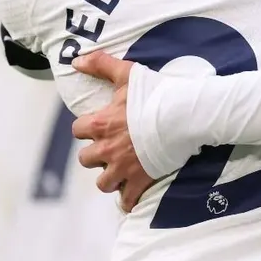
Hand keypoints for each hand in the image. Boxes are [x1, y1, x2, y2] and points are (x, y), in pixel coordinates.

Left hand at [71, 51, 157, 209]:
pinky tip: (132, 193)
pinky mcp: (140, 181)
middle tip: (112, 148)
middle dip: (96, 155)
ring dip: (109, 177)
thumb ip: (100, 64)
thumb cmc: (156, 94)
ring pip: (103, 183)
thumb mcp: (127, 74)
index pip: (78, 130)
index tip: (101, 125)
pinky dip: (128, 200)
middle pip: (86, 159)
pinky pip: (127, 200)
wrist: (184, 116)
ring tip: (120, 170)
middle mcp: (107, 149)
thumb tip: (76, 59)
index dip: (88, 128)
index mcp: (101, 125)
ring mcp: (123, 168)